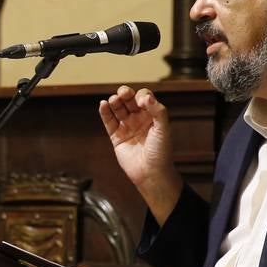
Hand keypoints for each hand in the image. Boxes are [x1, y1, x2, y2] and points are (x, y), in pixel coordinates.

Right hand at [99, 86, 181, 222]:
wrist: (150, 173)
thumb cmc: (161, 152)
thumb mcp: (163, 129)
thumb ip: (158, 111)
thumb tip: (146, 97)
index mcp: (152, 115)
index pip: (144, 97)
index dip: (141, 96)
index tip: (142, 103)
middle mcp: (138, 119)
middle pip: (129, 100)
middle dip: (125, 94)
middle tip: (123, 93)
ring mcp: (126, 127)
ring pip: (117, 109)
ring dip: (114, 101)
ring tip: (113, 100)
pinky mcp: (116, 136)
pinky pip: (108, 121)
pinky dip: (104, 112)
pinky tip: (103, 104)